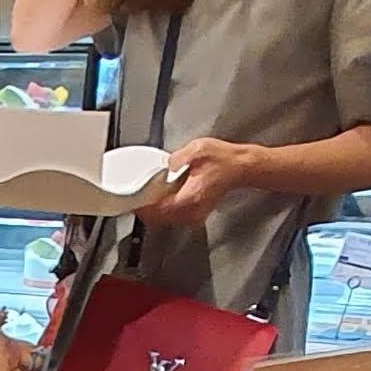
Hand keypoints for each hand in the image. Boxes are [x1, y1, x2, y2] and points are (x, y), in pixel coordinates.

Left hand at [139, 136, 269, 226]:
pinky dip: (162, 208)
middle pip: (156, 219)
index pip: (156, 210)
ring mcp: (192, 216)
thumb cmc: (224, 160)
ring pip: (162, 220)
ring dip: (152, 208)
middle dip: (143, 207)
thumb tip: (162, 167)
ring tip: (149, 191)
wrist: (240, 168)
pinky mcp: (193, 215)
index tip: (131, 197)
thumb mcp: (198, 150)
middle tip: (136, 193)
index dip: (140, 204)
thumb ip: (176, 159)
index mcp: (189, 198)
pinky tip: (162, 194)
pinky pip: (170, 216)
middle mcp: (190, 212)